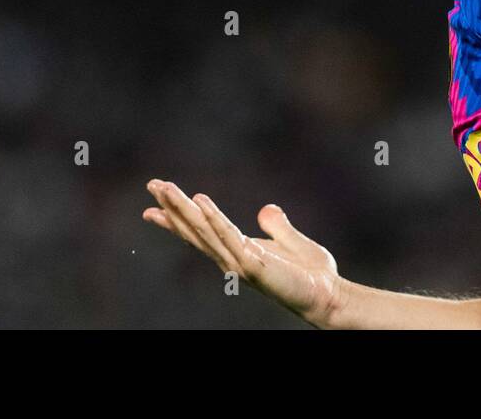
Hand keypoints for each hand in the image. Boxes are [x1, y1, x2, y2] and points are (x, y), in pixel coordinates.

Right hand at [142, 179, 343, 327]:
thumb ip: (277, 226)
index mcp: (237, 251)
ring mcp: (239, 263)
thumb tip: (266, 210)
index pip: (200, 232)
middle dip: (172, 208)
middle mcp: (231, 258)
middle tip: (151, 185)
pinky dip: (214, 219)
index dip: (176, 218)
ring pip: (204, 231)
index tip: (153, 202)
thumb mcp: (291, 241)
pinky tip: (200, 202)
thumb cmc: (310, 274)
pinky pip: (229, 237)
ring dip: (183, 209)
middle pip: (195, 230)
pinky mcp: (253, 266)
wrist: (328, 295)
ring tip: (165, 188)